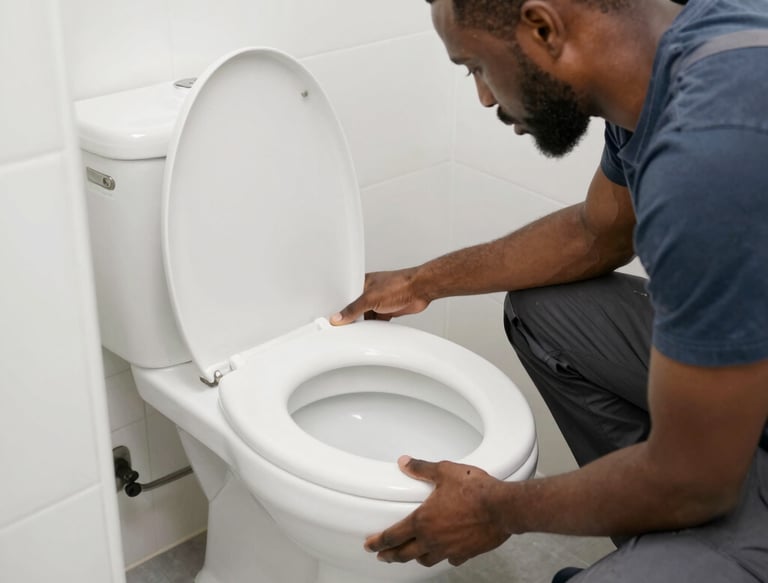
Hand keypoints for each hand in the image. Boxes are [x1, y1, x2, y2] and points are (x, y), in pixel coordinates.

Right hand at [331, 268, 430, 324]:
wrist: (420, 289)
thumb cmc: (399, 284)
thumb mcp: (370, 298)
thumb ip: (353, 309)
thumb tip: (339, 317)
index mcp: (363, 283)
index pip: (346, 297)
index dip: (340, 307)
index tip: (335, 319)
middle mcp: (370, 292)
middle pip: (356, 308)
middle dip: (353, 317)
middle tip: (346, 326)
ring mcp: (379, 302)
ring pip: (367, 316)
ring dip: (365, 323)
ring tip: (359, 330)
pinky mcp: (388, 310)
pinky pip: (377, 321)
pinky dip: (375, 327)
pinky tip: (372, 331)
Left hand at [364, 456, 511, 566]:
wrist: (502, 507)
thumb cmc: (475, 489)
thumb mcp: (444, 472)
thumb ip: (422, 469)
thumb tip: (405, 462)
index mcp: (422, 521)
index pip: (392, 536)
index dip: (378, 542)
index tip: (370, 546)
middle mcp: (432, 539)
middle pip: (404, 554)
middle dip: (390, 555)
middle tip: (383, 556)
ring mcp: (449, 549)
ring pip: (425, 560)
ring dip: (414, 558)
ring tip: (410, 556)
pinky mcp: (466, 553)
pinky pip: (450, 559)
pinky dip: (443, 557)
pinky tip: (444, 553)